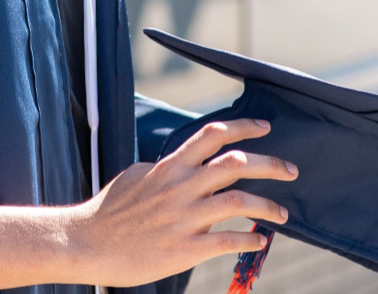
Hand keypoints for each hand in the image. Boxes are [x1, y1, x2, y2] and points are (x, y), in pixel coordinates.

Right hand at [0, 119, 296, 290]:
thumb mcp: (135, 176)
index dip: (243, 128)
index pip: (212, 136)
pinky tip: (260, 240)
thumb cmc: (108, 210)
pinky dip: (249, 239)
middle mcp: (180, 186)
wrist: (87, 241)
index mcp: (169, 166)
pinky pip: (227, 240)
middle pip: (234, 164)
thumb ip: (162, 169)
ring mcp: (184, 217)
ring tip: (283, 212)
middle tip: (291, 169)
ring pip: (238, 201)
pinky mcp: (185, 248)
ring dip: (267, 205)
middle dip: (269, 163)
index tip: (264, 128)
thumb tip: (178, 164)